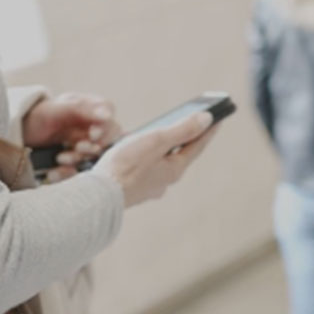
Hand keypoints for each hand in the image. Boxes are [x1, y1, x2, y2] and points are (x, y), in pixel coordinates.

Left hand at [22, 93, 121, 183]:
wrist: (20, 135)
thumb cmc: (38, 117)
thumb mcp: (56, 110)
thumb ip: (81, 109)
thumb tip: (107, 114)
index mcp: (87, 106)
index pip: (108, 111)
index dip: (105, 125)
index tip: (93, 135)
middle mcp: (90, 124)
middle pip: (108, 135)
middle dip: (93, 145)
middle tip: (77, 147)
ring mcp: (85, 142)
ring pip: (96, 153)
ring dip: (79, 157)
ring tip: (61, 157)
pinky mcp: (78, 160)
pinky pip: (82, 168)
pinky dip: (69, 171)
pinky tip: (55, 171)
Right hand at [94, 110, 219, 207]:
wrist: (96, 196)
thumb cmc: (125, 166)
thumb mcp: (156, 141)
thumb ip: (182, 130)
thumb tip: (206, 119)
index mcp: (173, 171)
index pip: (196, 146)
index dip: (206, 130)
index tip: (217, 118)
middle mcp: (163, 182)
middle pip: (178, 156)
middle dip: (182, 141)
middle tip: (189, 125)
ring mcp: (146, 187)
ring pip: (158, 163)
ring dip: (160, 150)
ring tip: (160, 137)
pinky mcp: (130, 188)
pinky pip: (142, 169)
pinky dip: (143, 158)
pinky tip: (134, 153)